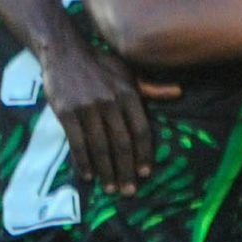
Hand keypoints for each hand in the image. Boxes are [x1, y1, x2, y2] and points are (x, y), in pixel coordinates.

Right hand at [39, 27, 154, 195]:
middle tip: (129, 191)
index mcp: (128, 93)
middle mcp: (110, 101)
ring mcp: (87, 107)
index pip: (141, 130)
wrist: (63, 51)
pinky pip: (77, 143)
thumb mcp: (128, 72)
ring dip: (106, 171)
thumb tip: (179, 92)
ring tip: (111, 189)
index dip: (144, 154)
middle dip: (126, 170)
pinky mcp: (66, 112)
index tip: (145, 174)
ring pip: (100, 147)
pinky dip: (83, 162)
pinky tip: (88, 176)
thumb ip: (150, 87)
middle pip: (122, 143)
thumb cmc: (100, 64)